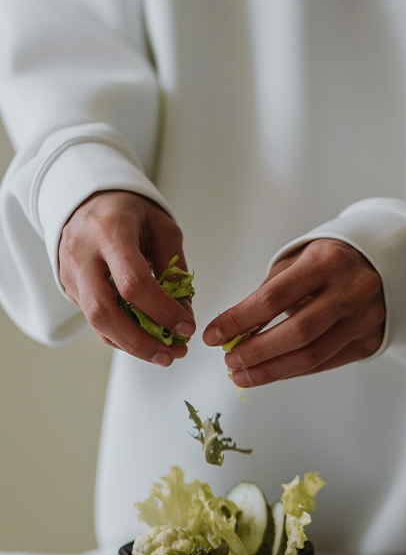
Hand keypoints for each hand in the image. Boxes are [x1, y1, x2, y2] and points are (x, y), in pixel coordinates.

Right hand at [58, 190, 194, 365]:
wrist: (89, 199)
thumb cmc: (131, 212)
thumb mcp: (163, 229)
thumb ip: (174, 269)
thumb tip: (185, 313)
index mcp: (109, 232)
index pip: (133, 282)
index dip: (161, 310)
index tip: (186, 327)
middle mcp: (83, 254)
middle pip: (104, 311)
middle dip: (140, 341)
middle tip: (172, 355)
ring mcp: (70, 273)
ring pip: (95, 321)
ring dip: (131, 345)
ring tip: (164, 355)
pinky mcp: (70, 287)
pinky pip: (94, 320)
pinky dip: (121, 336)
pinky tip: (145, 342)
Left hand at [203, 239, 384, 385]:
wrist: (386, 266)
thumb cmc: (331, 263)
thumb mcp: (300, 261)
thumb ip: (270, 292)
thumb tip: (236, 332)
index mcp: (327, 262)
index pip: (273, 297)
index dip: (238, 320)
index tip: (213, 336)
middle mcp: (350, 291)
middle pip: (296, 332)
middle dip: (256, 352)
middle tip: (229, 362)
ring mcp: (364, 319)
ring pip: (312, 356)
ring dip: (271, 370)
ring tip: (242, 375)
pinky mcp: (369, 342)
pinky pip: (325, 364)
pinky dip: (293, 371)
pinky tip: (271, 372)